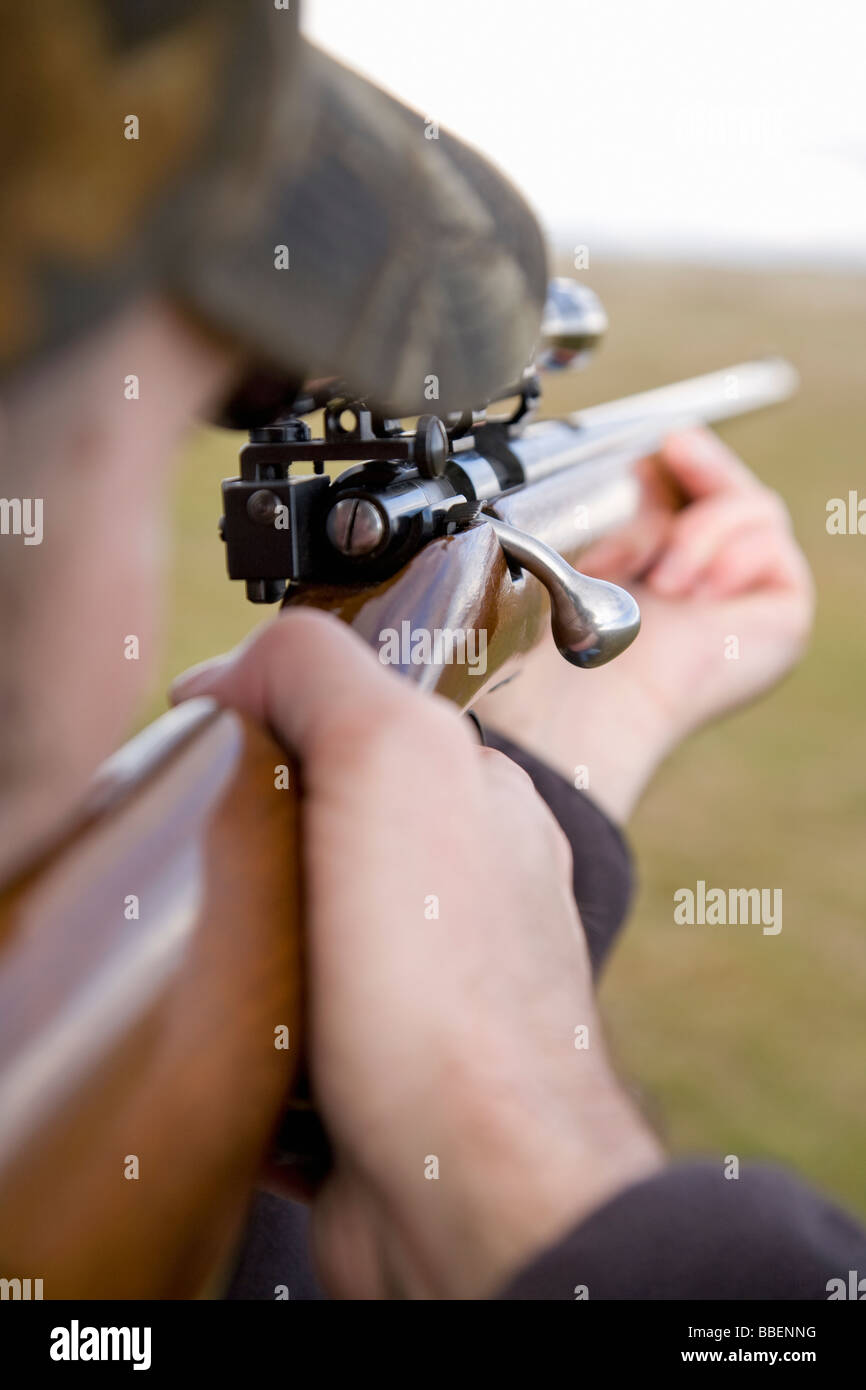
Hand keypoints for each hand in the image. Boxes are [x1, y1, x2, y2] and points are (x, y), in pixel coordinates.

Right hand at [172, 611, 660, 1298]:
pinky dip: (257, 1019)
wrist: (464, 1179)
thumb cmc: (442, 980)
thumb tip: (240, 668)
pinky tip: (248, 1026)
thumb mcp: (385, 757)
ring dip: (248, 929)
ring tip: (223, 944)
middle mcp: (463, 880)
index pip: (360, 718)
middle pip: (321, 816)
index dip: (274, 719)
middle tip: (210, 854)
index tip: (216, 747)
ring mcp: (423, 978)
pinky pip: (292, 1018)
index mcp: (474, 797)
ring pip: (299, 919)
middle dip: (252, 827)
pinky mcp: (378, 1064)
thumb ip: (321, 672)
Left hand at [475, 429, 814, 821]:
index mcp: (648, 572)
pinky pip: (772, 536)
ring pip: (750, 505)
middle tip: (655, 482)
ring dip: (696, 530)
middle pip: (721, 489)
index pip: (682, 489)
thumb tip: (661, 447)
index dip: (674, 460)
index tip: (658, 442)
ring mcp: (744, 600)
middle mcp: (699, 585)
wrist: (580, 701)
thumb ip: (620, 496)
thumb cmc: (560, 641)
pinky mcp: (783, 613)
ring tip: (658, 578)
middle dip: (686, 480)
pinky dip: (727, 548)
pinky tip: (690, 591)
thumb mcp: (576, 546)